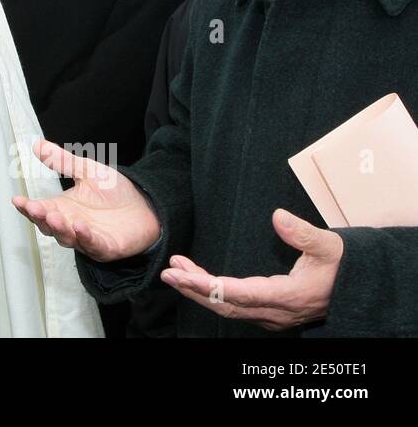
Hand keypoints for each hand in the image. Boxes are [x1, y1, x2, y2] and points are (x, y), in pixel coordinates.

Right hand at [11, 139, 161, 261]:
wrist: (147, 204)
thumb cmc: (115, 191)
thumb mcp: (87, 170)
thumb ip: (62, 161)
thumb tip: (38, 145)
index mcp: (63, 207)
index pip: (40, 209)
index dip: (28, 207)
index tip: (17, 200)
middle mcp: (71, 225)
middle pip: (49, 226)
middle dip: (40, 218)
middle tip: (35, 208)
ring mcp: (87, 238)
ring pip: (67, 238)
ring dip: (59, 229)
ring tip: (54, 216)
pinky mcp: (106, 248)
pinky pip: (93, 245)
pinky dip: (85, 237)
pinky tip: (80, 227)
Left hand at [160, 209, 341, 330]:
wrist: (362, 288)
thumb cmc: (346, 265)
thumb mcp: (331, 245)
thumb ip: (304, 233)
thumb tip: (278, 216)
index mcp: (290, 296)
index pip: (241, 295)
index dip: (210, 286)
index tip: (183, 275)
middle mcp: (278, 311)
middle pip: (227, 306)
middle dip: (195, 290)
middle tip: (169, 272)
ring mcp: (273, 315)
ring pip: (228, 308)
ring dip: (200, 290)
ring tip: (176, 270)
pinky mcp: (270, 312)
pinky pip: (235, 307)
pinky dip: (213, 293)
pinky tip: (198, 279)